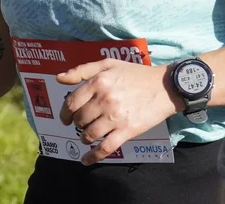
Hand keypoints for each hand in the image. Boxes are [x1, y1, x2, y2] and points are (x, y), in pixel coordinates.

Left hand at [57, 58, 180, 164]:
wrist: (165, 86)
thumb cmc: (136, 74)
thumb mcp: (109, 64)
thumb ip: (82, 70)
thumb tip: (59, 78)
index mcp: (99, 81)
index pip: (71, 102)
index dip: (65, 113)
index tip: (66, 118)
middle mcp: (104, 99)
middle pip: (79, 119)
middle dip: (78, 124)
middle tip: (83, 123)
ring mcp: (115, 116)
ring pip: (89, 134)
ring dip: (85, 138)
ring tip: (88, 136)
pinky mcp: (127, 131)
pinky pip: (104, 148)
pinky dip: (92, 157)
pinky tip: (86, 160)